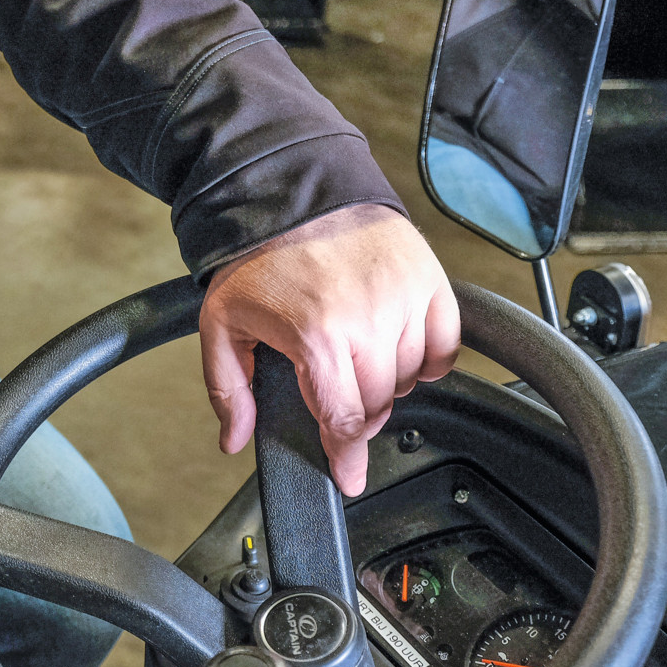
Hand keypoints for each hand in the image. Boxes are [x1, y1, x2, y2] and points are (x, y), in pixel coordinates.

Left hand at [199, 204, 459, 495]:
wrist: (293, 189)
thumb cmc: (258, 254)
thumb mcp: (221, 322)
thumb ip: (227, 387)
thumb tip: (234, 438)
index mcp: (317, 335)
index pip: (345, 419)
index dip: (347, 457)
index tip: (350, 477)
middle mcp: (368, 319)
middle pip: (379, 404)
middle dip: (358, 415)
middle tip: (337, 399)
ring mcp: (404, 299)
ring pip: (410, 378)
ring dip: (387, 384)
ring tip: (357, 360)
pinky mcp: (429, 280)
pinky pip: (445, 345)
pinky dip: (427, 359)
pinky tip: (398, 350)